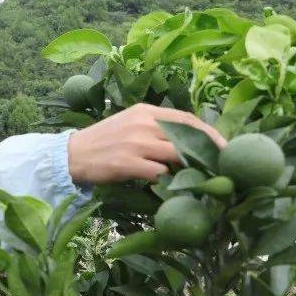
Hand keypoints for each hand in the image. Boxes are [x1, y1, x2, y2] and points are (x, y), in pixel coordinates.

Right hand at [67, 104, 225, 184]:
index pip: (186, 118)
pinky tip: (165, 184)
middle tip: (222, 165)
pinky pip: (159, 172)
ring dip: (189, 167)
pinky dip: (166, 179)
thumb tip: (185, 143)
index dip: (209, 132)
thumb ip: (155, 129)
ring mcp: (135, 143)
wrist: (71, 155)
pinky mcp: (127, 163)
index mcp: (144, 111)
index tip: (224, 146)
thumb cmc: (102, 142)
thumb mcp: (129, 125)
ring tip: (197, 177)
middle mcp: (142, 123)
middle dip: (208, 151)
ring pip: (176, 154)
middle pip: (187, 135)